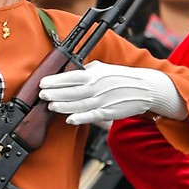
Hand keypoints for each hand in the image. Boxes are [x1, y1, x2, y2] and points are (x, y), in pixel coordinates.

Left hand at [39, 62, 186, 125]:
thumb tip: (68, 72)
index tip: (43, 83)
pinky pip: (92, 116)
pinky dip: (81, 118)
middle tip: (42, 95)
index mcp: (95, 74)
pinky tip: (70, 119)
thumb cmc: (121, 78)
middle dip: (56, 93)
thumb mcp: (103, 68)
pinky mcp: (109, 112)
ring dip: (64, 106)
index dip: (56, 81)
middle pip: (73, 91)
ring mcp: (103, 100)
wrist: (145, 88)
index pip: (71, 76)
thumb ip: (85, 71)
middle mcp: (98, 86)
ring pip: (80, 104)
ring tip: (51, 107)